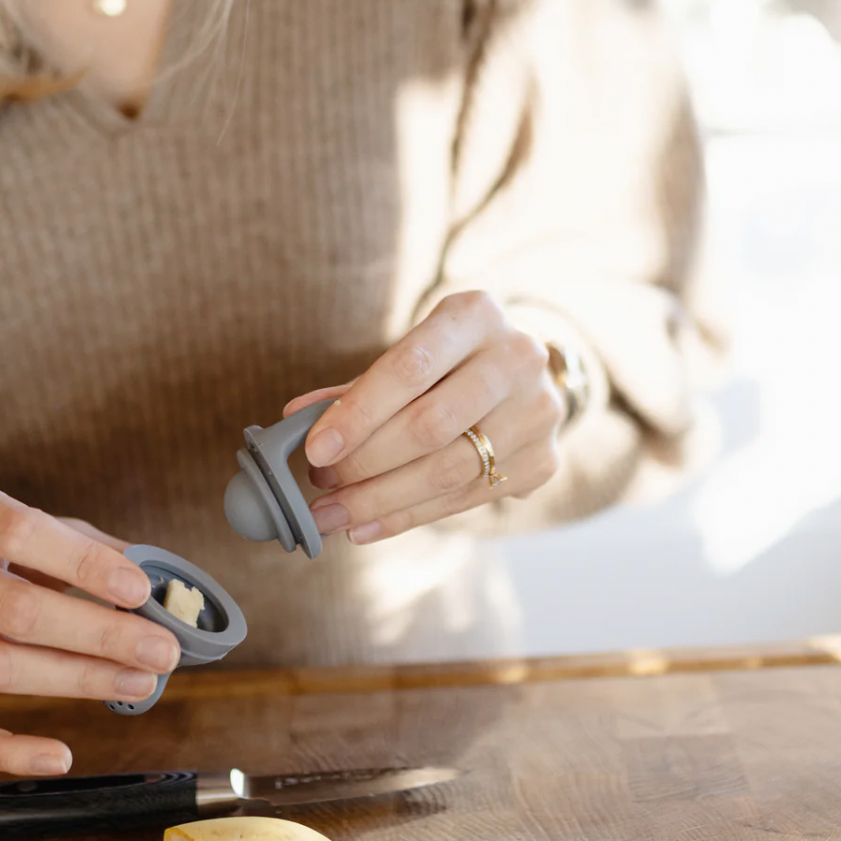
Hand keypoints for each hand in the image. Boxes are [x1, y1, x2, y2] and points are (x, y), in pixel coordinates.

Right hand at [0, 487, 178, 775]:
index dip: (84, 564)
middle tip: (163, 651)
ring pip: (0, 668)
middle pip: (17, 612)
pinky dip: (9, 752)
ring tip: (140, 683)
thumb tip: (164, 586)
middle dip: (100, 634)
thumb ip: (95, 550)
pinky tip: (60, 757)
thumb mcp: (37, 527)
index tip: (141, 588)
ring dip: (79, 680)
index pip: (22, 534)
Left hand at [284, 292, 564, 543]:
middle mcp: (517, 358)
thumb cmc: (450, 360)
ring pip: (448, 471)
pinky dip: (408, 517)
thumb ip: (358, 387)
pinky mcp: (544, 461)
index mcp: (476, 315)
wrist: (525, 373)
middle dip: (365, 464)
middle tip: (320, 488)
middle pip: (431, 425)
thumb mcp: (411, 352)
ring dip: (380, 500)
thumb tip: (296, 419)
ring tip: (333, 515)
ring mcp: (538, 413)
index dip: (359, 413)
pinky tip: (367, 526)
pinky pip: (465, 499)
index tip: (315, 450)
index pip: (410, 368)